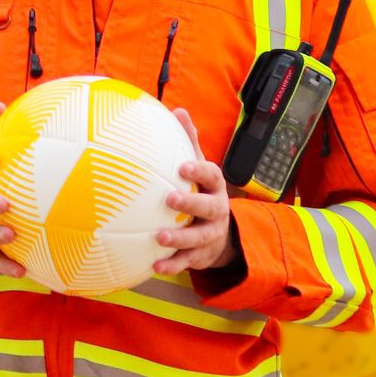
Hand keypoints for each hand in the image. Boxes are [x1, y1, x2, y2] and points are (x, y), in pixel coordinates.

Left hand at [155, 107, 235, 274]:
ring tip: (158, 237)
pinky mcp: (202, 255)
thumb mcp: (199, 168)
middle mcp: (216, 210)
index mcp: (214, 187)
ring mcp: (210, 234)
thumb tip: (177, 110)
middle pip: (208, 207)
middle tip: (170, 199)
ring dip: (179, 238)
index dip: (199, 171)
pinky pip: (187, 262)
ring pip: (198, 238)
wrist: (222, 234)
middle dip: (191, 204)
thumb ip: (188, 142)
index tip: (183, 167)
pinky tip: (153, 266)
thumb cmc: (201, 192)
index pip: (211, 175)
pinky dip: (171, 265)